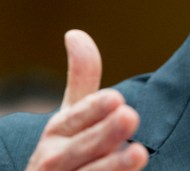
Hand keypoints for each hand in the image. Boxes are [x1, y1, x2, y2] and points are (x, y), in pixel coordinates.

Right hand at [25, 30, 148, 169]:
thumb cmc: (69, 151)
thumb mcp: (71, 117)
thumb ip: (80, 78)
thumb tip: (75, 32)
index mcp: (53, 136)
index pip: (71, 120)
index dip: (92, 111)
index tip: (117, 98)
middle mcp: (50, 164)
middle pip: (75, 152)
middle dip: (102, 136)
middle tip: (130, 117)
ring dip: (109, 168)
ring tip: (139, 154)